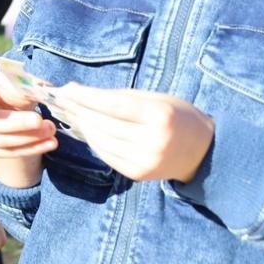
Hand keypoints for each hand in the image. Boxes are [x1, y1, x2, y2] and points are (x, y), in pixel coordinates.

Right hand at [0, 73, 56, 159]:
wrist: (5, 105)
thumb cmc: (6, 88)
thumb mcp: (14, 80)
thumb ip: (27, 84)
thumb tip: (47, 89)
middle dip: (17, 124)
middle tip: (39, 120)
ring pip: (1, 142)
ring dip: (28, 138)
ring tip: (50, 130)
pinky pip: (10, 153)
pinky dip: (32, 149)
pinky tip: (50, 143)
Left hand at [53, 84, 213, 183]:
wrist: (203, 152)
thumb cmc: (177, 117)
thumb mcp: (155, 99)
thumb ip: (118, 96)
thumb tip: (76, 90)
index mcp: (160, 116)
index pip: (113, 105)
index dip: (86, 97)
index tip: (65, 90)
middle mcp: (152, 141)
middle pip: (103, 124)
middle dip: (78, 110)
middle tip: (60, 100)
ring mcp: (144, 160)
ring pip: (100, 140)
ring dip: (81, 125)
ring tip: (69, 112)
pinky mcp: (137, 174)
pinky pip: (106, 155)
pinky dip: (93, 141)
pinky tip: (85, 129)